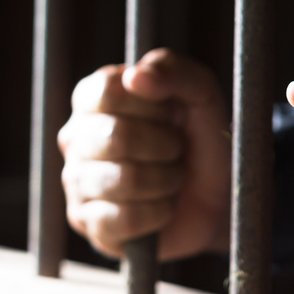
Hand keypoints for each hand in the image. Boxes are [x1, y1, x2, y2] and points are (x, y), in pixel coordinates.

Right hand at [58, 49, 230, 259]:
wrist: (218, 195)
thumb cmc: (201, 137)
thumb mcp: (199, 91)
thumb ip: (172, 69)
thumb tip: (135, 77)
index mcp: (93, 98)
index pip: (107, 92)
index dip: (151, 105)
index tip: (171, 113)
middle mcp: (75, 138)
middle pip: (117, 136)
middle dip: (166, 146)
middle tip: (176, 150)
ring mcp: (76, 182)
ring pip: (126, 180)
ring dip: (167, 180)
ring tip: (172, 178)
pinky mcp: (89, 224)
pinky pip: (125, 219)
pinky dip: (159, 213)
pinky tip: (163, 207)